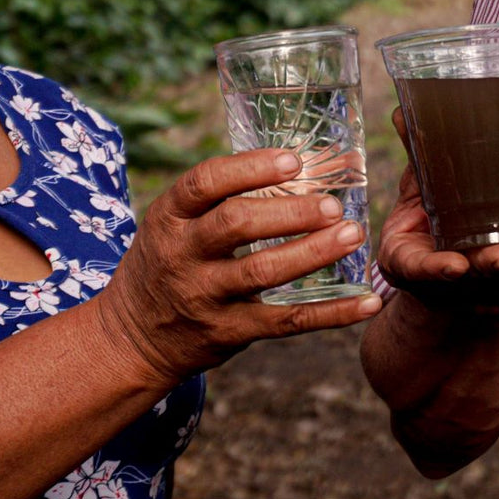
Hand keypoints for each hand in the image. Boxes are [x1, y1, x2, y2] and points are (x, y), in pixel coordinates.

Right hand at [97, 149, 380, 386]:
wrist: (133, 337)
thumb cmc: (167, 261)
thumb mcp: (173, 223)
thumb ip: (219, 199)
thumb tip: (299, 165)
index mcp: (169, 217)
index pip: (204, 183)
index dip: (250, 168)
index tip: (293, 161)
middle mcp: (183, 254)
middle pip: (237, 224)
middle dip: (290, 212)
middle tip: (332, 204)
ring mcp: (205, 296)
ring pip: (263, 272)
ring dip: (313, 253)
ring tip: (353, 235)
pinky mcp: (228, 332)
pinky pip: (286, 322)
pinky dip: (331, 313)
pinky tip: (366, 303)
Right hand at [376, 109, 498, 314]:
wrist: (450, 271)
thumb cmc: (427, 226)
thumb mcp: (415, 196)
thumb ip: (416, 158)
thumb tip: (402, 112)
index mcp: (415, 262)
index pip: (424, 269)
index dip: (439, 269)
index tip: (456, 266)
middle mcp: (453, 278)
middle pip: (475, 275)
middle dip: (493, 264)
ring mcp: (489, 283)